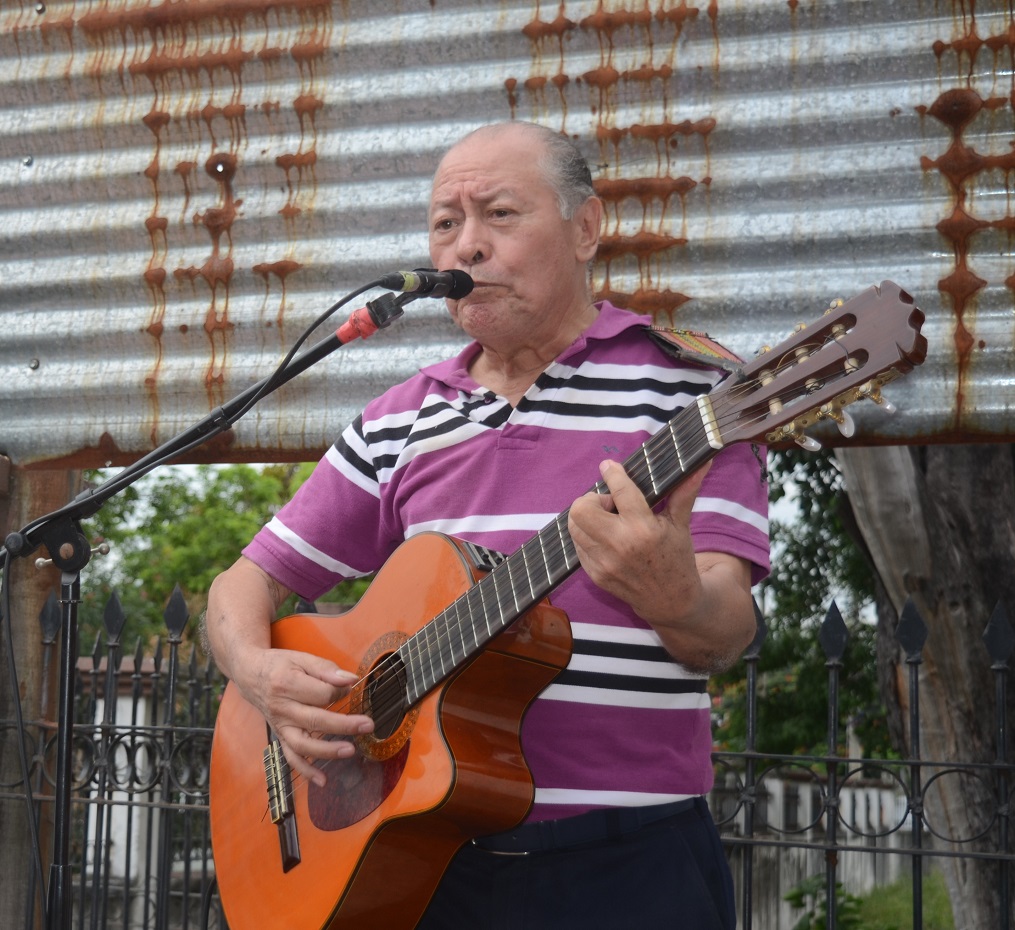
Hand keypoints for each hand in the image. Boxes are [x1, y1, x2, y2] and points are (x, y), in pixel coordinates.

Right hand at [242, 647, 374, 786]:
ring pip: (302, 745)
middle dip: (343, 725)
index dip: (341, 691)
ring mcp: (280, 726)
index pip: (321, 693)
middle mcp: (282, 708)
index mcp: (287, 684)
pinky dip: (305, 771)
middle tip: (367, 725)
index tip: (351, 687)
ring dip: (326, 751)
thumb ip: (326, 669)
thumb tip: (351, 680)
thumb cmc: (280, 665)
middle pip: (315, 720)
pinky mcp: (280, 737)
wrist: (251, 675)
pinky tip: (322, 780)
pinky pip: (291, 757)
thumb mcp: (301, 658)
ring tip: (350, 750)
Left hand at [568, 459, 708, 625]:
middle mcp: (621, 545)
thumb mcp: (681, 524)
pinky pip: (577, 545)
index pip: (620, 491)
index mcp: (644, 529)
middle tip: (608, 504)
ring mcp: (605, 562)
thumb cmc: (677, 557)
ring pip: (574, 525)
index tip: (608, 466)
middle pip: (582, 508)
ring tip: (606, 520)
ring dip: (586, 517)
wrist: (671, 601)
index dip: (612, 473)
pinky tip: (605, 538)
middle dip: (592, 499)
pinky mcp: (595, 575)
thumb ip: (685, 491)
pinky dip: (586, 536)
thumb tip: (701, 462)